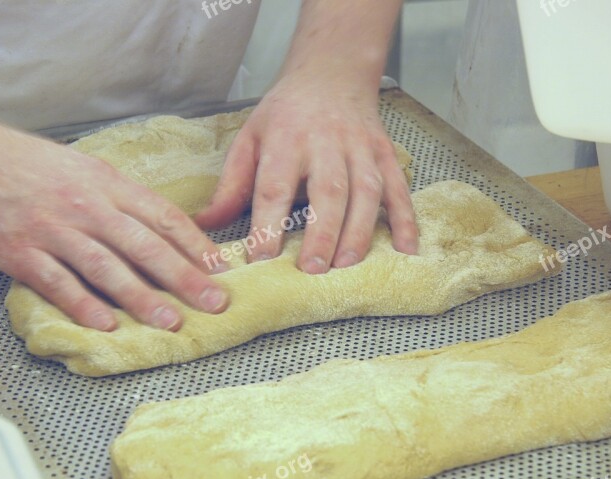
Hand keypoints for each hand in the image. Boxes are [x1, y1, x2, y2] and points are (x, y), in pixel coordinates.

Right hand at [0, 117, 228, 330]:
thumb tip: (159, 226)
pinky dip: (83, 305)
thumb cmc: (29, 163)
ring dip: (142, 298)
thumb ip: (120, 197)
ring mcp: (53, 230)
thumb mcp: (84, 167)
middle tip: (214, 302)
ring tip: (170, 321)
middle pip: (144, 246)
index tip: (219, 268)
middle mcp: (86, 206)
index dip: (195, 244)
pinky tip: (106, 324)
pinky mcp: (20, 252)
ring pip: (107, 268)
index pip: (162, 216)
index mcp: (106, 183)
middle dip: (184, 277)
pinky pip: (58, 283)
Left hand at [196, 73, 418, 272]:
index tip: (261, 258)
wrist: (330, 75)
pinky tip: (405, 249)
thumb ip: (231, 185)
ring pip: (366, 192)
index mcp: (285, 139)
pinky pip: (398, 188)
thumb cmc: (284, 115)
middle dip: (321, 233)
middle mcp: (325, 143)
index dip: (268, 224)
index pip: (274, 186)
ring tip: (347, 266)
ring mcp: (361, 149)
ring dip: (359, 231)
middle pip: (327, 191)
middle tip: (312, 270)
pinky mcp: (385, 154)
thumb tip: (205, 224)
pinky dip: (405, 219)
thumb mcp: (249, 139)